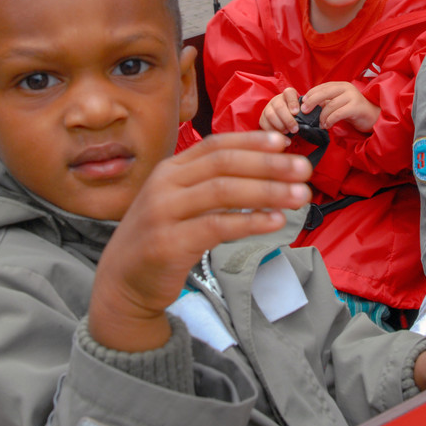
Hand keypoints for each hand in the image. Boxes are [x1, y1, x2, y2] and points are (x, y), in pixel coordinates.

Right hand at [89, 131, 312, 351]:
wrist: (121, 283)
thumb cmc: (161, 239)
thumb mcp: (179, 202)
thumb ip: (210, 184)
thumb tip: (265, 168)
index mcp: (170, 169)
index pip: (215, 145)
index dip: (251, 141)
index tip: (285, 142)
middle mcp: (165, 185)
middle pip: (223, 164)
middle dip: (268, 164)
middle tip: (304, 169)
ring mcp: (164, 213)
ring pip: (223, 192)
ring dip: (267, 191)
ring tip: (299, 196)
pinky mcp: (168, 243)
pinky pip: (217, 227)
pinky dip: (249, 222)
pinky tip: (275, 222)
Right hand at [260, 87, 301, 134]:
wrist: (285, 119)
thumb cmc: (296, 115)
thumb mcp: (302, 109)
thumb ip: (304, 111)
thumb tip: (306, 118)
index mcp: (288, 95)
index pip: (289, 93)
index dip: (293, 102)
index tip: (296, 112)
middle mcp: (276, 100)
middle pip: (279, 107)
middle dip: (288, 120)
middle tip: (295, 129)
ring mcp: (268, 109)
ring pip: (270, 115)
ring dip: (280, 126)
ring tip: (288, 132)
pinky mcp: (262, 119)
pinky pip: (265, 125)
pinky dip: (274, 132)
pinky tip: (282, 137)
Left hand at [301, 82, 379, 133]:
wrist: (373, 117)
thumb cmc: (353, 111)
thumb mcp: (338, 104)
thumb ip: (326, 102)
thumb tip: (308, 106)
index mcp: (340, 85)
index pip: (321, 87)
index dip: (310, 94)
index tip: (302, 103)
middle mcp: (346, 88)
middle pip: (324, 92)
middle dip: (312, 102)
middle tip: (304, 112)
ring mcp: (352, 96)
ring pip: (331, 105)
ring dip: (322, 116)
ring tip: (320, 124)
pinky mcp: (356, 106)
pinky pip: (338, 113)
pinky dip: (330, 120)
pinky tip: (327, 126)